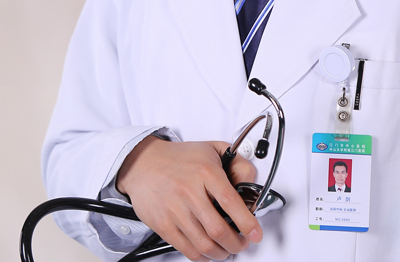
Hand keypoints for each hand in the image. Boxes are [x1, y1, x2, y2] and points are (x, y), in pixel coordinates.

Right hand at [117, 137, 261, 260]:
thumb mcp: (212, 149)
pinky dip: (202, 257)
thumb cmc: (180, 157)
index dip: (246, 222)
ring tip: (227, 250)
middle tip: (242, 243)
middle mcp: (190, 192)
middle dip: (236, 243)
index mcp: (206, 172)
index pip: (231, 202)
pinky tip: (208, 252)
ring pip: (204, 244)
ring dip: (221, 253)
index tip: (255, 233)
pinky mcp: (163, 225)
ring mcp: (176, 210)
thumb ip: (237, 162)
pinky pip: (187, 249)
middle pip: (218, 230)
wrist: (143, 163)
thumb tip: (251, 181)